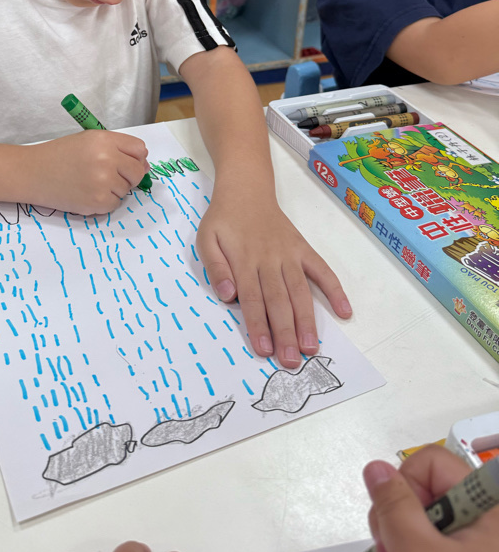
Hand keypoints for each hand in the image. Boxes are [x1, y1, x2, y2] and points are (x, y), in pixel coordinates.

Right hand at [25, 131, 149, 214]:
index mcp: (105, 140)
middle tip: (108, 175)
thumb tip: (145, 166)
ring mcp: (103, 182)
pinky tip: (87, 192)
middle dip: (128, 175)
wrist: (34, 173)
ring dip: (114, 189)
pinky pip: (115, 204)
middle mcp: (107, 159)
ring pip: (126, 190)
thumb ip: (118, 148)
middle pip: (138, 172)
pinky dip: (105, 201)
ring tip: (91, 182)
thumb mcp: (89, 140)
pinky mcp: (97, 202)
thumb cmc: (60, 155)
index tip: (126, 162)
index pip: (140, 150)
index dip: (135, 157)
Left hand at [196, 198, 350, 367]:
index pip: (253, 299)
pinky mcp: (303, 249)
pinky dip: (335, 289)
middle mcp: (270, 259)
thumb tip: (228, 295)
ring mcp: (290, 254)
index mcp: (244, 260)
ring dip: (307, 320)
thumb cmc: (223, 220)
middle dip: (285, 332)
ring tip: (311, 347)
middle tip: (292, 362)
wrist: (246, 190)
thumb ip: (216, 268)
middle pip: (279, 300)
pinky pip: (322, 269)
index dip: (259, 325)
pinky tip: (345, 311)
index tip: (264, 350)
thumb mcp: (206, 239)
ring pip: (300, 291)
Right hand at [364, 444, 498, 551]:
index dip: (405, 486)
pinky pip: (434, 548)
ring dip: (403, 547)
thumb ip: (393, 506)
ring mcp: (483, 547)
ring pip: (425, 522)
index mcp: (489, 507)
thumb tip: (376, 468)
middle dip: (399, 521)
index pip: (432, 462)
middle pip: (426, 491)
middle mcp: (488, 521)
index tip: (396, 527)